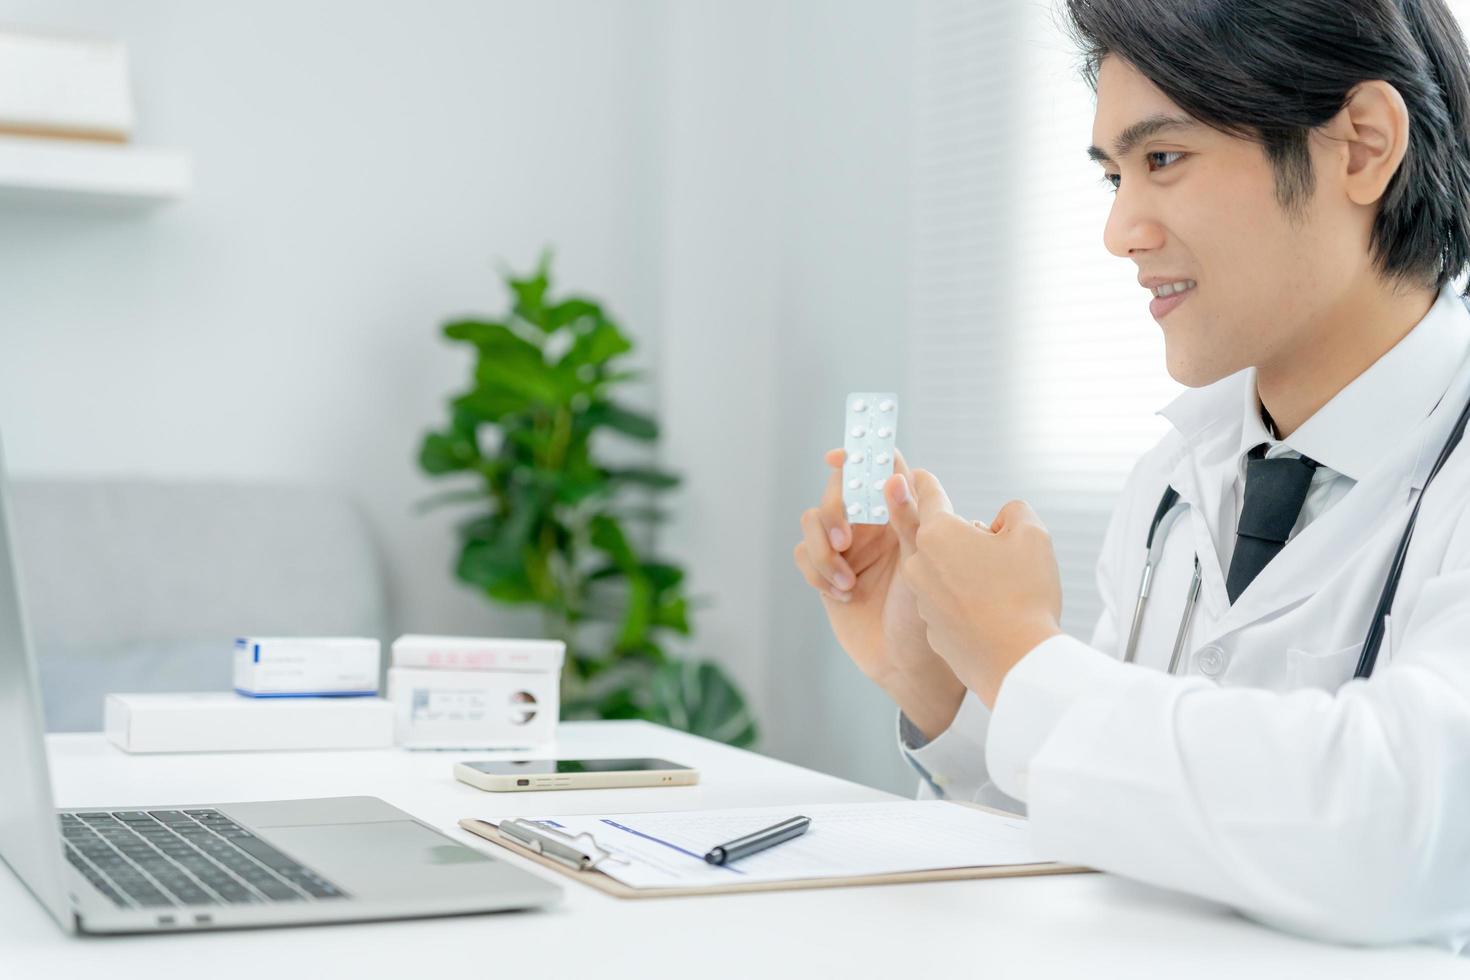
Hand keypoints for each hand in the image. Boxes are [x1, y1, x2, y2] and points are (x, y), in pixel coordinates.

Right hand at [793, 449, 964, 737]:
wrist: (910, 665)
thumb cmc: (930, 615)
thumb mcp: (925, 562)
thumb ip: (910, 517)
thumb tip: (894, 478)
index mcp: (901, 515)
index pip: (879, 471)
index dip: (860, 455)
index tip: (838, 456)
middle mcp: (872, 526)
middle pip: (837, 491)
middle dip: (834, 510)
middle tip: (844, 537)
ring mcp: (847, 549)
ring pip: (813, 520)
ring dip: (823, 549)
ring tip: (845, 580)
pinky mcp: (826, 573)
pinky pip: (803, 553)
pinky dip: (816, 570)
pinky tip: (841, 594)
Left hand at [893, 470, 1063, 707]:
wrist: (1017, 662)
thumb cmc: (1025, 595)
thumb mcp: (1033, 535)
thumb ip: (1014, 513)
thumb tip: (1001, 522)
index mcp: (938, 534)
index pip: (927, 495)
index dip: (926, 482)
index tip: (917, 474)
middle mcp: (919, 565)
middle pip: (936, 537)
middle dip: (959, 536)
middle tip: (988, 550)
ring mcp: (922, 601)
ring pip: (941, 573)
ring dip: (963, 572)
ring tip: (999, 589)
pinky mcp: (932, 630)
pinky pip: (948, 605)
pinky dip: (965, 604)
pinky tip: (992, 615)